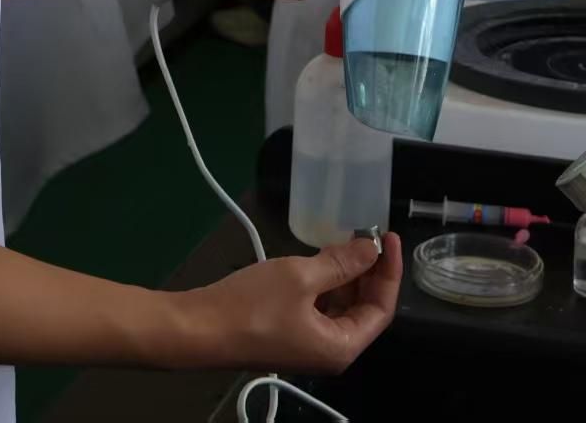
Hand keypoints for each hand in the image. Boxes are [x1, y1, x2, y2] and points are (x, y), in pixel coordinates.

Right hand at [176, 235, 401, 373]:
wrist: (196, 329)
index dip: (388, 270)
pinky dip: (325, 284)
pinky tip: (320, 259)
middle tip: (366, 234)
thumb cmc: (252, 306)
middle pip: (363, 309)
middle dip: (369, 272)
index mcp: (342, 346)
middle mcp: (330, 351)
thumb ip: (341, 263)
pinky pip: (319, 309)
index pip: (382, 308)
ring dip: (346, 275)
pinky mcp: (288, 334)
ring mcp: (307, 345)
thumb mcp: (301, 277)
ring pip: (340, 308)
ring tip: (345, 241)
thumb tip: (371, 249)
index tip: (387, 236)